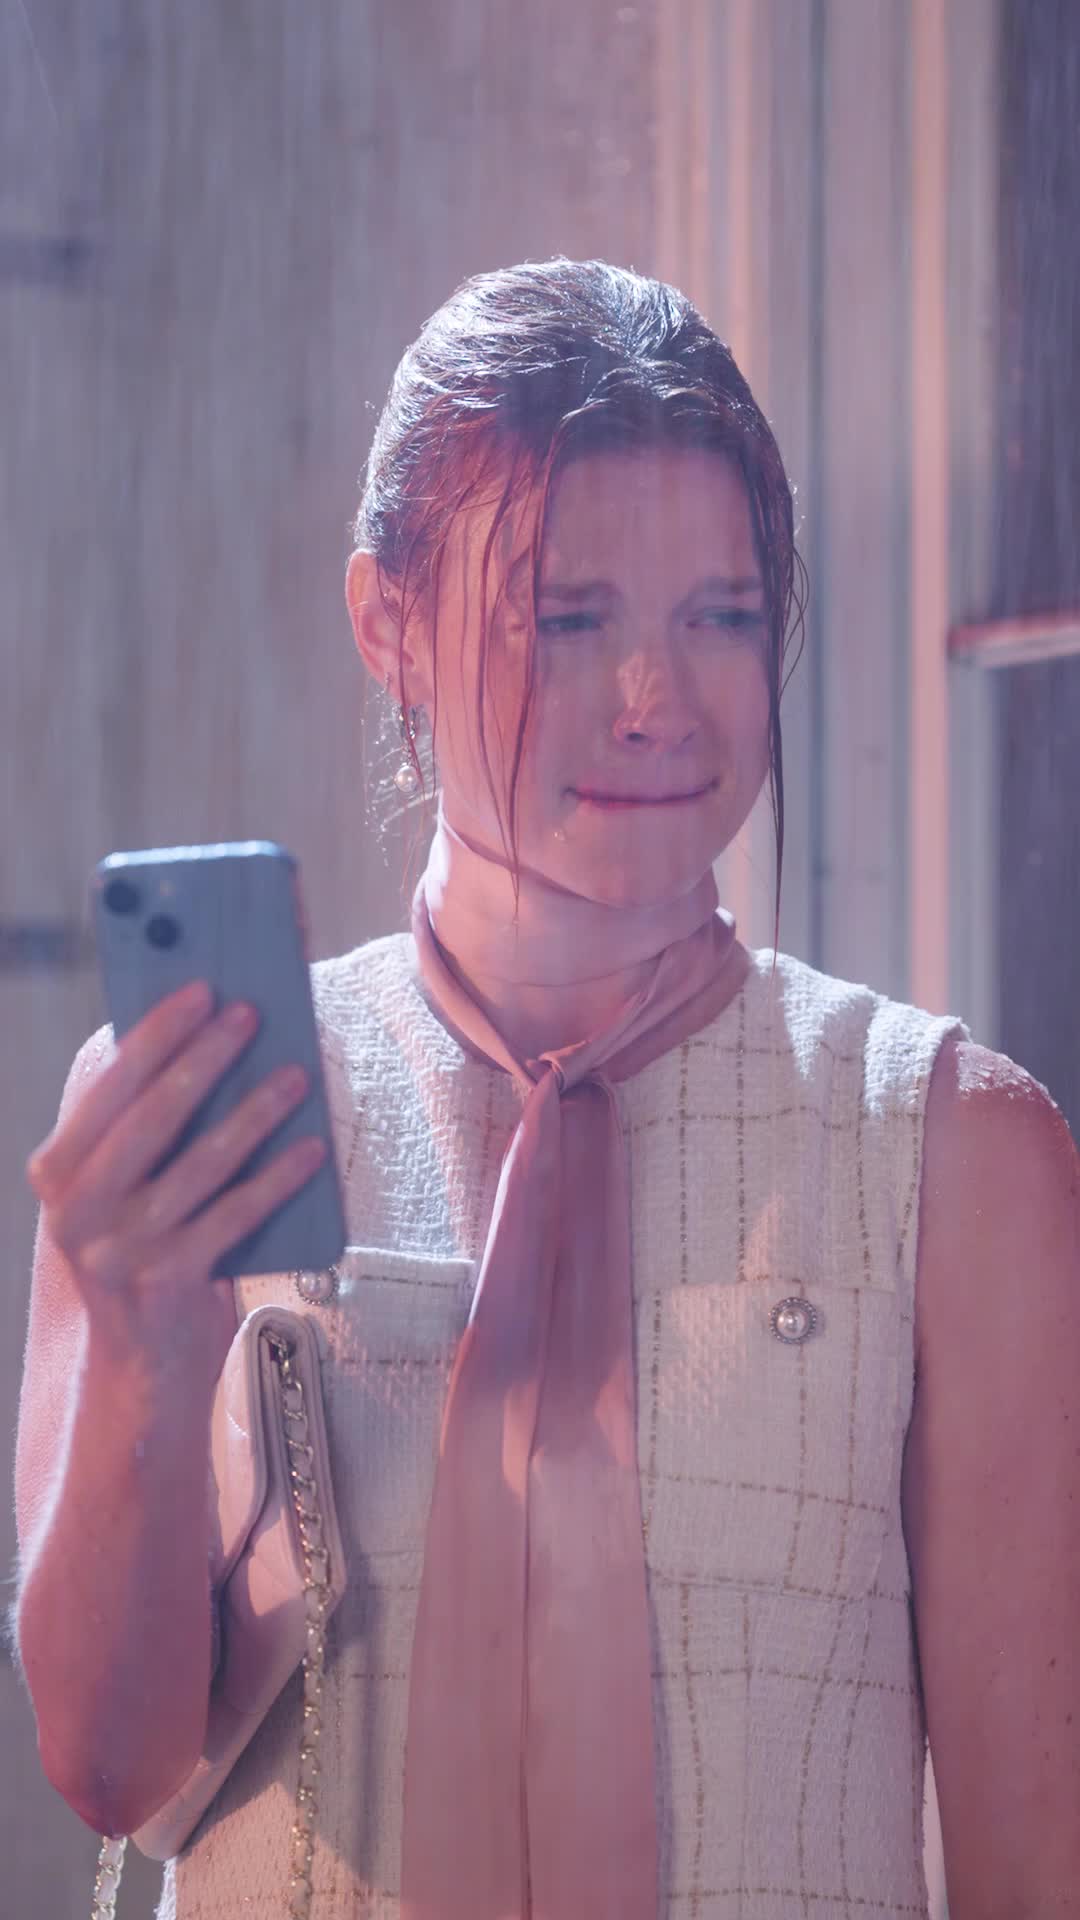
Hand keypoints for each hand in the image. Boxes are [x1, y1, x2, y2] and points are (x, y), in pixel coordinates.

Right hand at [25, 981, 326, 1380]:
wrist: (144, 1367)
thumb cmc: (144, 1253)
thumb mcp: (124, 1191)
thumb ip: (146, 1131)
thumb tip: (211, 1045)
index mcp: (56, 1172)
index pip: (107, 1088)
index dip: (154, 1035)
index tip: (198, 990)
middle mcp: (76, 1210)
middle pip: (150, 1118)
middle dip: (204, 1059)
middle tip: (251, 1015)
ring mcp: (119, 1251)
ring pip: (199, 1164)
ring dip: (253, 1113)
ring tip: (297, 1075)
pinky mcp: (167, 1283)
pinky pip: (233, 1216)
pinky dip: (276, 1179)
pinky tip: (311, 1148)